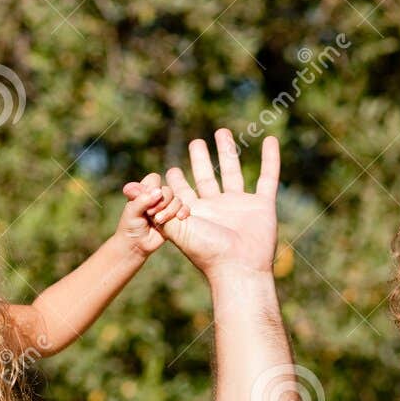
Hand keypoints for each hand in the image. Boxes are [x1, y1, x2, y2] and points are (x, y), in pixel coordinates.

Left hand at [117, 176, 188, 256]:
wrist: (136, 245)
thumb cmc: (130, 226)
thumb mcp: (132, 211)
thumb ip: (142, 199)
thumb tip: (159, 192)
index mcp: (145, 191)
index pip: (154, 179)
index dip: (153, 187)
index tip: (147, 200)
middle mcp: (156, 197)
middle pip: (167, 190)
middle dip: (162, 201)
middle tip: (150, 213)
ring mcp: (166, 207)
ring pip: (177, 200)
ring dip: (170, 210)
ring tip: (159, 221)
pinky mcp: (175, 217)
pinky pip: (184, 210)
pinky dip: (183, 212)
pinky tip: (179, 218)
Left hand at [148, 129, 278, 282]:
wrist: (238, 268)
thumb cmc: (206, 252)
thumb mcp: (175, 228)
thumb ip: (153, 206)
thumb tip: (128, 188)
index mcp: (197, 213)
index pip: (183, 192)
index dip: (175, 182)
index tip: (168, 171)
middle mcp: (218, 208)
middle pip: (208, 177)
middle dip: (201, 160)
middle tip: (195, 142)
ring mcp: (241, 206)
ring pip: (234, 172)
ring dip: (228, 152)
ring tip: (221, 132)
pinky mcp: (262, 205)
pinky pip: (269, 177)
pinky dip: (271, 159)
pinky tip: (271, 140)